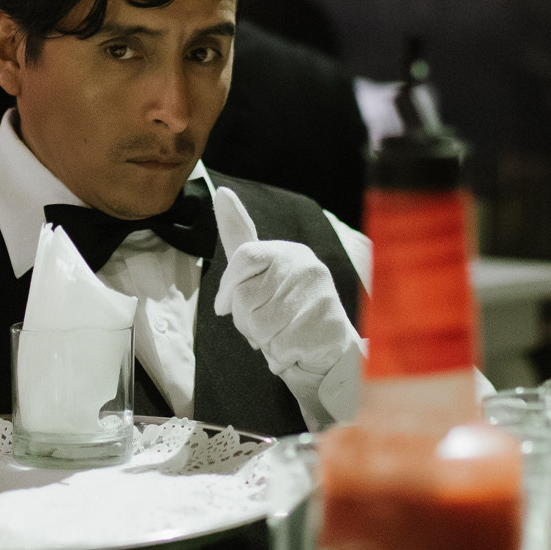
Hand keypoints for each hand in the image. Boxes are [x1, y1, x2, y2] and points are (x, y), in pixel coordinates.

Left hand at [212, 187, 360, 417]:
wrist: (329, 351)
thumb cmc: (286, 311)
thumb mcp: (261, 271)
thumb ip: (240, 235)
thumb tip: (222, 193)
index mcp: (289, 252)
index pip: (245, 255)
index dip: (227, 287)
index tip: (224, 306)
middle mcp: (307, 267)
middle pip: (244, 297)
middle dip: (246, 321)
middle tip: (269, 324)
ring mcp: (319, 295)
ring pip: (258, 325)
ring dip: (262, 341)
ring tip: (282, 335)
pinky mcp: (325, 326)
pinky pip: (277, 347)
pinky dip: (279, 356)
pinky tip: (295, 349)